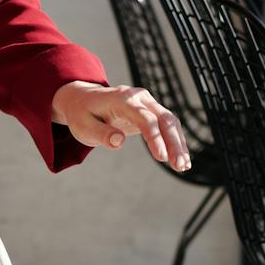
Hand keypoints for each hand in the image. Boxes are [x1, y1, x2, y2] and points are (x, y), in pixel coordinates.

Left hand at [51, 81, 190, 171]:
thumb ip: (101, 134)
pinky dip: (175, 141)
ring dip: (178, 143)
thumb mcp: (83, 126)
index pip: (145, 118)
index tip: (162, 158)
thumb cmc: (82, 114)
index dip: (155, 138)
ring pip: (170, 121)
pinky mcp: (150, 111)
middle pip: (164, 119)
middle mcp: (138, 97)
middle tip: (179, 166)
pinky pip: (167, 125)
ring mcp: (146, 102)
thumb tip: (119, 141)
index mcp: (122, 99)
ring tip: (183, 166)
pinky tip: (180, 158)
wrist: (82, 99)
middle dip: (174, 143)